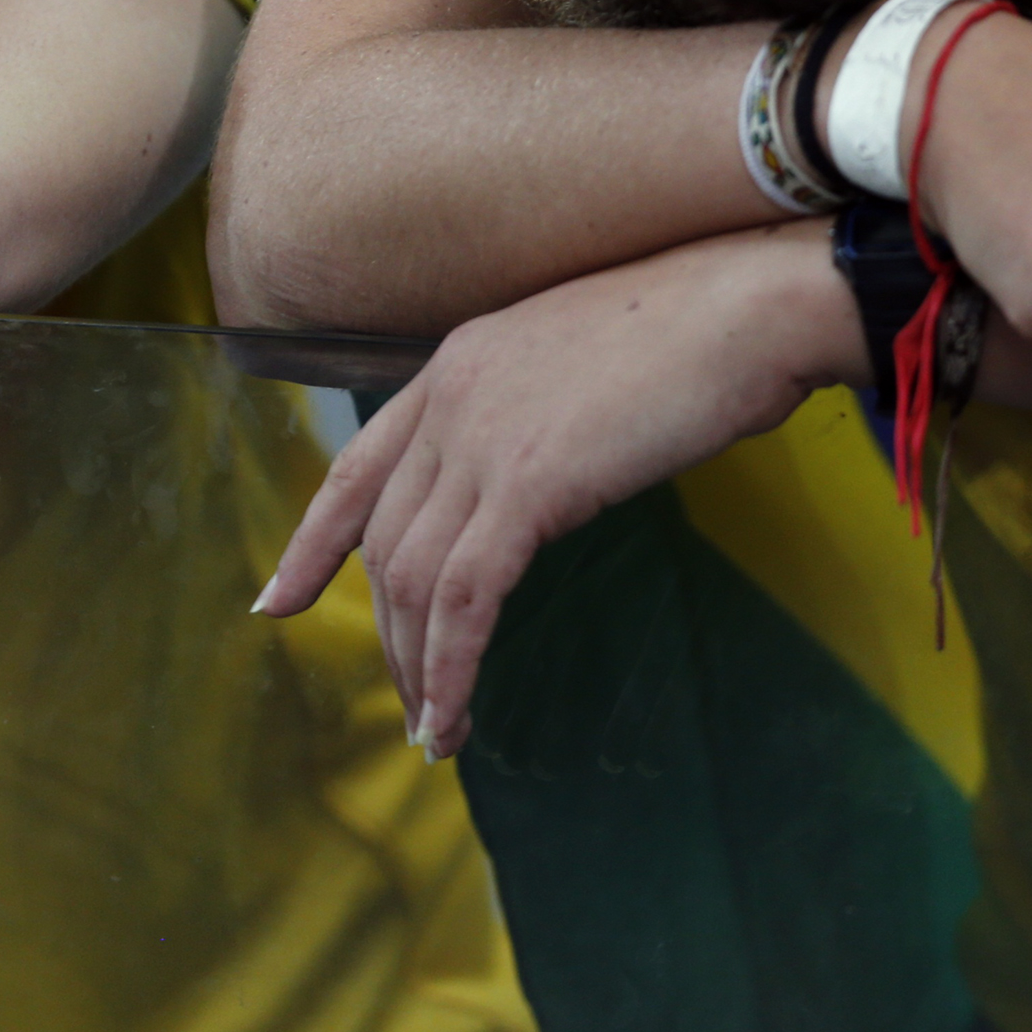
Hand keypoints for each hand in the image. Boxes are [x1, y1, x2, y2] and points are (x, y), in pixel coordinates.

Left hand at [256, 224, 856, 758]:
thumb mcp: (582, 367)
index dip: (314, 541)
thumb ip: (535, 419)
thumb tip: (539, 483)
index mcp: (456, 364)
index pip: (357, 466)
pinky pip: (465, 597)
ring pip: (413, 577)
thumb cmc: (698, 334)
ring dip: (418, 666)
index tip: (279, 600)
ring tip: (438, 729)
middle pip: (382, 540)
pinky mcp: (529, 483)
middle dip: (388, 636)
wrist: (751, 303)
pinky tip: (455, 713)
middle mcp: (449, 396)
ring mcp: (482, 437)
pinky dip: (452, 666)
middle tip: (410, 704)